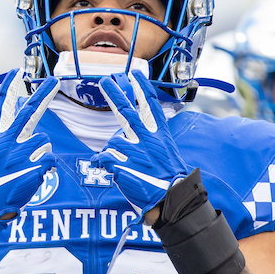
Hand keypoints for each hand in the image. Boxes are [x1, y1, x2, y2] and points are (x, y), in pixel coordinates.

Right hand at [0, 71, 58, 241]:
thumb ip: (7, 142)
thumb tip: (33, 135)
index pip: (2, 107)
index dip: (9, 89)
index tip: (16, 71)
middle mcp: (9, 140)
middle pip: (29, 112)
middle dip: (43, 94)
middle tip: (55, 80)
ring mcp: (22, 152)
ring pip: (44, 142)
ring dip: (39, 154)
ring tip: (24, 169)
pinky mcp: (35, 164)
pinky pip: (50, 159)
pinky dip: (45, 168)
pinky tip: (30, 177)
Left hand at [94, 71, 189, 217]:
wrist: (171, 199)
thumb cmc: (169, 178)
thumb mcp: (165, 152)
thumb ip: (149, 140)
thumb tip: (124, 136)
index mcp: (160, 134)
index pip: (150, 106)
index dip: (141, 89)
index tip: (134, 74)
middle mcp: (147, 139)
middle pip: (126, 112)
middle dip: (114, 94)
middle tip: (105, 81)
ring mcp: (134, 151)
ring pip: (113, 141)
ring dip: (115, 152)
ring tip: (127, 166)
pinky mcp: (122, 165)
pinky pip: (104, 158)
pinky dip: (102, 162)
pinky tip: (109, 169)